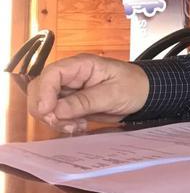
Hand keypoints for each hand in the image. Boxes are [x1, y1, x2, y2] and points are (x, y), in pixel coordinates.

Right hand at [27, 54, 148, 132]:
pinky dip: (61, 123)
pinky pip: (56, 114)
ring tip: (76, 126)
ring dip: (54, 119)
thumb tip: (56, 110)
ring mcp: (70, 90)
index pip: (52, 73)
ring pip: (45, 104)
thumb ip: (84, 102)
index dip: (44, 92)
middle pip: (41, 89)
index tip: (47, 111)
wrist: (145, 95)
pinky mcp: (72, 104)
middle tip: (61, 123)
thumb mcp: (112, 94)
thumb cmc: (134, 86)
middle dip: (45, 109)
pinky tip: (78, 126)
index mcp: (82, 65)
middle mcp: (71, 76)